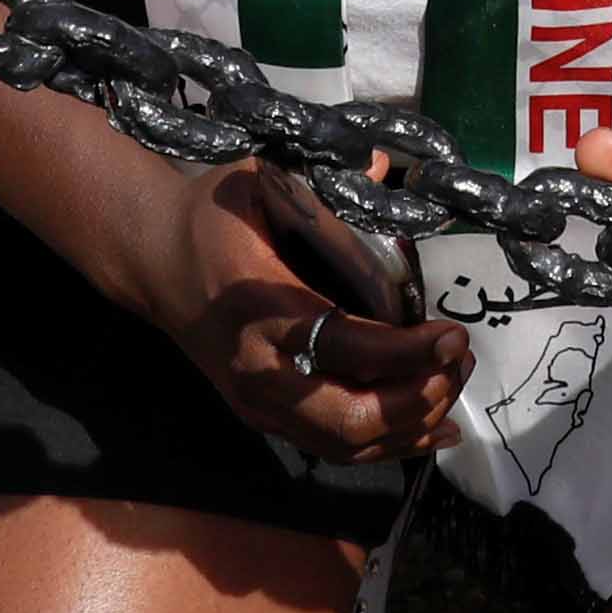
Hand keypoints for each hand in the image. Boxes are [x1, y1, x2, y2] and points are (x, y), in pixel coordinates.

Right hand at [145, 171, 465, 459]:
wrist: (152, 263)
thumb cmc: (211, 218)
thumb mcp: (257, 181)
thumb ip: (323, 181)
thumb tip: (388, 165)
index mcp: (260, 307)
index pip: (344, 346)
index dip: (406, 352)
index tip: (453, 335)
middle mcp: (260, 369)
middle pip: (348, 417)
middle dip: (416, 398)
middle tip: (459, 361)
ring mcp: (260, 404)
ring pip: (346, 443)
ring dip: (410, 424)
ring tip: (453, 382)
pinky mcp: (265, 419)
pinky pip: (334, 447)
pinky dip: (389, 445)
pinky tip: (433, 427)